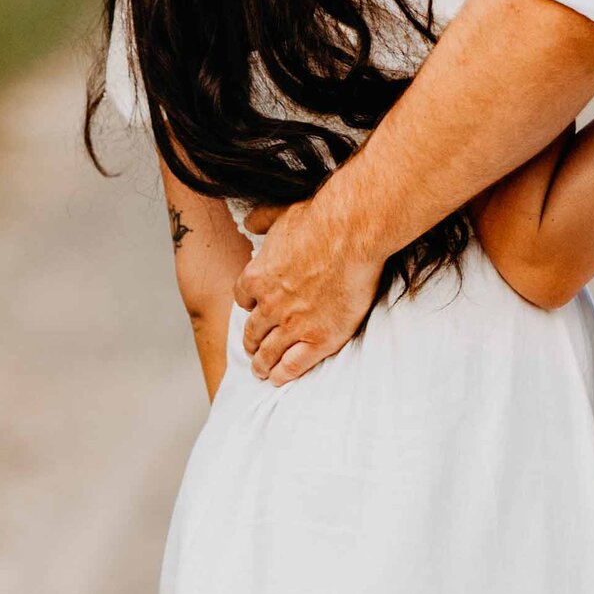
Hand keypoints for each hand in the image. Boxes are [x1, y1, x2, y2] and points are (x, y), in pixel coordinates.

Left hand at [232, 192, 385, 385]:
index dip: (247, 306)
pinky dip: (283, 374)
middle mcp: (270, 304)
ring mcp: (294, 324)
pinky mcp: (320, 338)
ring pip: (269, 352)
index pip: (242, 298)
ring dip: (262, 364)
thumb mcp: (280, 214)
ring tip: (261, 371)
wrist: (351, 234)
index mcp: (257, 276)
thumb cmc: (320, 220)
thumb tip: (250, 221)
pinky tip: (279, 379)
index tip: (252, 311)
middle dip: (251, 342)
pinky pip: (294, 364)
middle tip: (252, 350)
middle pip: (253, 330)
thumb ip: (262, 220)